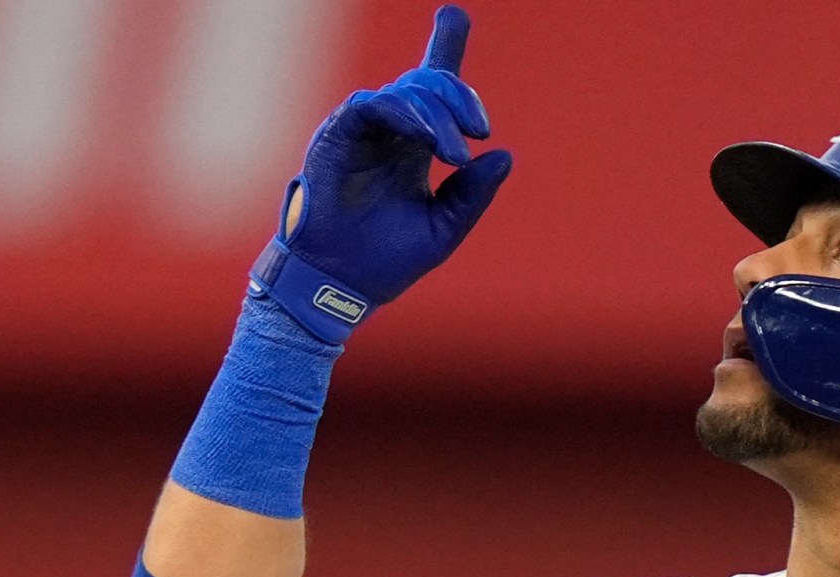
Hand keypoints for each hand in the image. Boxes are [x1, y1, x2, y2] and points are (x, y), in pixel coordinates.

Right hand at [250, 4, 512, 340]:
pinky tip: (426, 137)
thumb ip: (473, 195)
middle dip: (458, 98)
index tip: (454, 17)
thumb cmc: (387, 261)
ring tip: (456, 153)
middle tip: (480, 129)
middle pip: (427, 85)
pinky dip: (402, 114)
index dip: (444, 49)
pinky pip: (370, 105)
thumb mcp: (444, 228)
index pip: (432, 90)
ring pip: (405, 93)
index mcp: (414, 146)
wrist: (342, 287)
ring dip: (438, 116)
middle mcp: (391, 132)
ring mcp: (363, 132)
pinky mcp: (336, 137)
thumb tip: (503, 156)